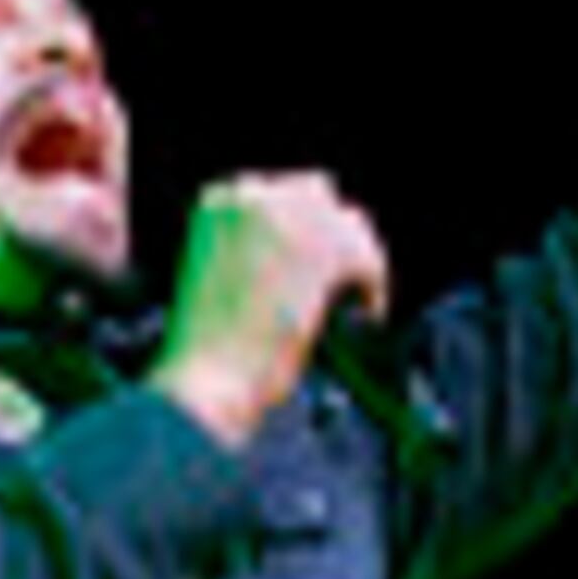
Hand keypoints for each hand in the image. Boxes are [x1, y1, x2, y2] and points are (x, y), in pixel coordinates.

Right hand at [156, 170, 393, 453]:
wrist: (207, 382)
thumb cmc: (205, 354)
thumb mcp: (218, 283)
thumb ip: (253, 256)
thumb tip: (297, 258)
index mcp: (217, 202)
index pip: (275, 197)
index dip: (297, 232)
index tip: (304, 266)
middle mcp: (252, 196)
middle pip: (315, 197)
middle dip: (327, 236)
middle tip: (336, 281)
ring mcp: (290, 219)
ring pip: (347, 225)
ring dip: (355, 259)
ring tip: (354, 298)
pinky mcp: (324, 250)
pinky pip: (367, 259)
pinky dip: (372, 286)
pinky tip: (367, 313)